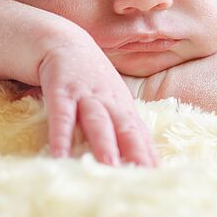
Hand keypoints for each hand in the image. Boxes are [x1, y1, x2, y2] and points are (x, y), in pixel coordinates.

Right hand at [37, 39, 158, 167]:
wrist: (60, 38)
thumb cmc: (87, 74)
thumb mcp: (108, 95)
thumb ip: (118, 121)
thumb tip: (131, 156)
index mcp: (122, 104)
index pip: (139, 133)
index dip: (149, 154)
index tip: (157, 177)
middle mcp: (109, 100)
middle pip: (126, 128)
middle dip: (136, 152)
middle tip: (144, 176)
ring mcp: (85, 94)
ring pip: (97, 120)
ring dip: (104, 143)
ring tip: (110, 166)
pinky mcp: (60, 90)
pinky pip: (62, 115)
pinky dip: (61, 135)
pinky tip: (59, 155)